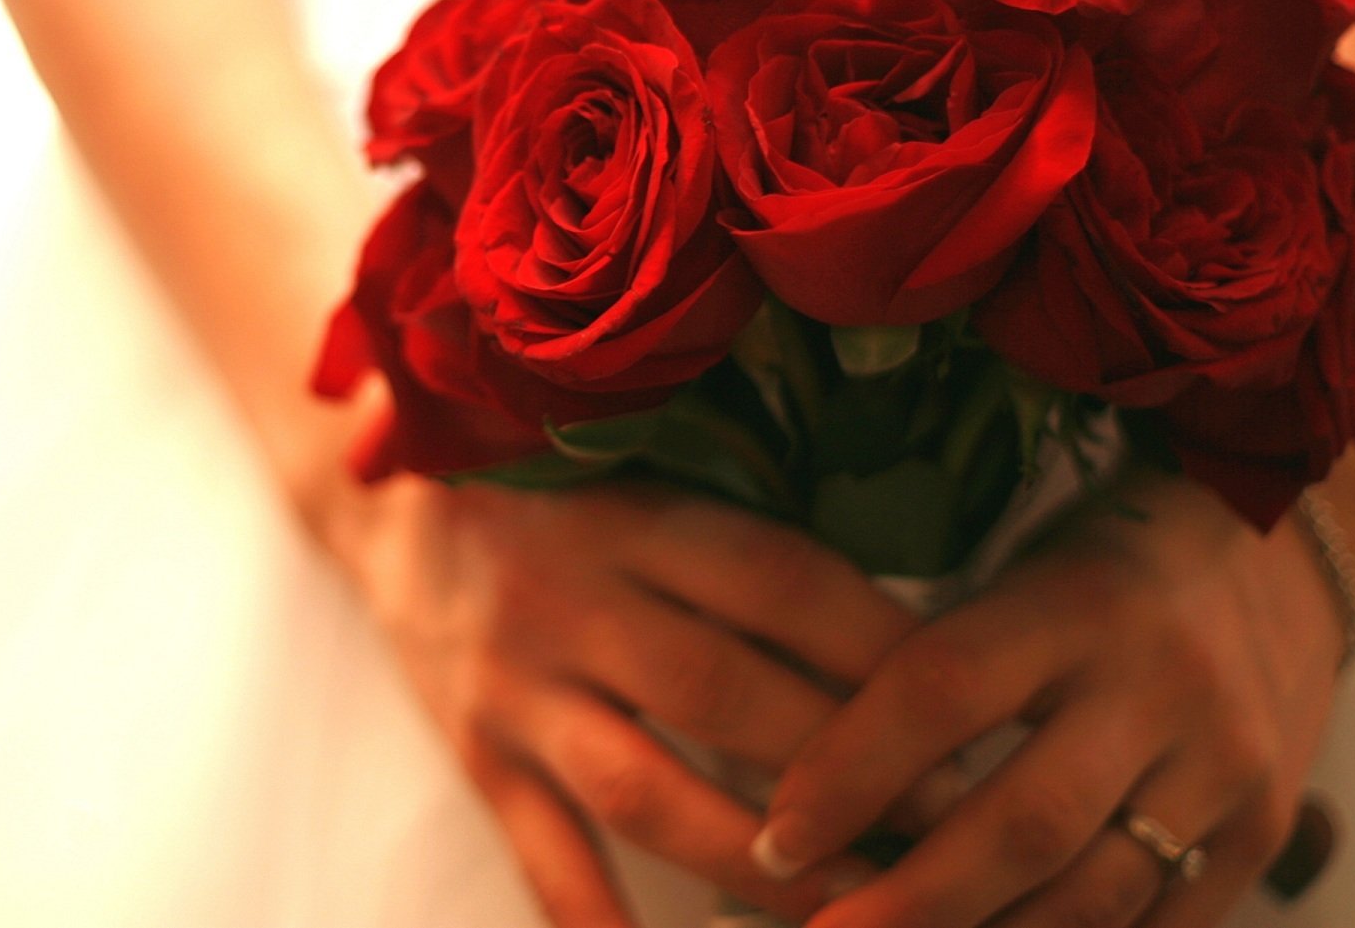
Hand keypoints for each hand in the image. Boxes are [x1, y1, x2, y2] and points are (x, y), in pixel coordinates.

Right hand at [329, 473, 921, 926]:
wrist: (382, 506)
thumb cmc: (546, 486)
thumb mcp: (635, 470)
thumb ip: (735, 532)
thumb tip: (893, 617)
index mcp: (629, 515)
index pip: (778, 581)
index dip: (879, 647)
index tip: (972, 704)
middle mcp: (570, 600)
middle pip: (724, 693)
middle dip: (846, 767)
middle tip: (952, 821)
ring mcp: (518, 688)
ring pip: (648, 793)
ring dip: (759, 866)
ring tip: (858, 911)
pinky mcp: (479, 757)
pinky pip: (545, 861)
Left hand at [754, 469, 1344, 927]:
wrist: (1284, 543)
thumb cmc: (1104, 559)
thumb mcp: (1018, 567)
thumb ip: (936, 662)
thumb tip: (804, 765)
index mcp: (1072, 602)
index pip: (939, 691)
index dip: (848, 771)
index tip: (777, 834)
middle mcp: (1158, 683)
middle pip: (1022, 820)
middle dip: (912, 899)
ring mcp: (1223, 764)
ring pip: (1093, 891)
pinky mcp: (1266, 828)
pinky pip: (1162, 922)